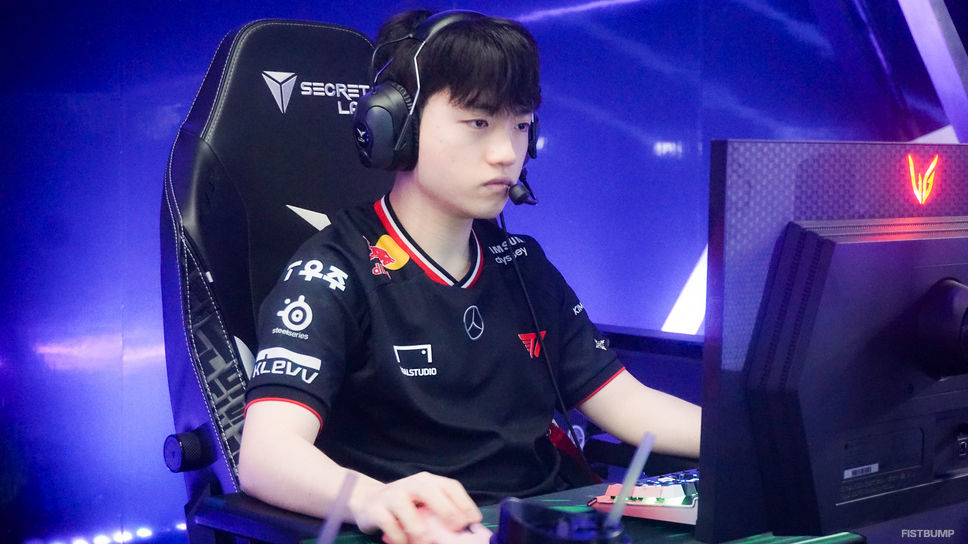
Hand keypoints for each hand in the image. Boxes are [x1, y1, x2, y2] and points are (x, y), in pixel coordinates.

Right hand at [351, 472, 481, 543]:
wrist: (367, 501)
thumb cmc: (405, 505)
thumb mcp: (424, 505)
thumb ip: (441, 514)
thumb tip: (463, 532)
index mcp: (428, 481)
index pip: (449, 486)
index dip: (464, 502)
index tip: (474, 520)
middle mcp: (411, 484)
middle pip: (429, 491)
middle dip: (445, 508)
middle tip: (457, 526)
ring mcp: (392, 495)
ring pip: (405, 508)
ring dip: (419, 528)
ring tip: (428, 541)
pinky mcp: (376, 510)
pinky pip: (388, 523)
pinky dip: (398, 536)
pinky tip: (404, 542)